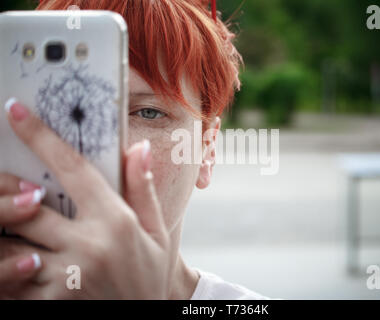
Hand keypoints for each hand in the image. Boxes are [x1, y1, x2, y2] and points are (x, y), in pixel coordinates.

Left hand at [0, 98, 171, 298]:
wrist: (148, 319)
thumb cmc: (150, 273)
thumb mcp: (157, 231)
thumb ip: (142, 189)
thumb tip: (138, 148)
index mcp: (115, 222)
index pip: (72, 169)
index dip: (41, 137)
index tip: (15, 112)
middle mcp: (87, 246)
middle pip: (27, 205)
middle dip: (4, 185)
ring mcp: (64, 277)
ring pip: (8, 243)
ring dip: (0, 226)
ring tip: (1, 212)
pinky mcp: (50, 302)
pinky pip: (12, 277)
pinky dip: (5, 265)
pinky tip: (11, 256)